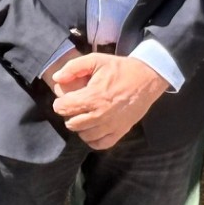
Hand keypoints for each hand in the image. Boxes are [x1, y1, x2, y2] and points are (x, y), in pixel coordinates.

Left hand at [49, 53, 169, 150]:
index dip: (59, 103)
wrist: (147, 79)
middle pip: (72, 124)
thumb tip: (56, 78)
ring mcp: (111, 125)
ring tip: (84, 116)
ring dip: (80, 127)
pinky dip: (93, 139)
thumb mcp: (96, 60)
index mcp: (93, 96)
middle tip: (75, 107)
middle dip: (69, 115)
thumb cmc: (119, 69)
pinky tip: (93, 128)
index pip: (64, 108)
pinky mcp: (121, 132)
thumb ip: (73, 67)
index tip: (64, 99)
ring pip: (84, 135)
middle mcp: (101, 114)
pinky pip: (100, 144)